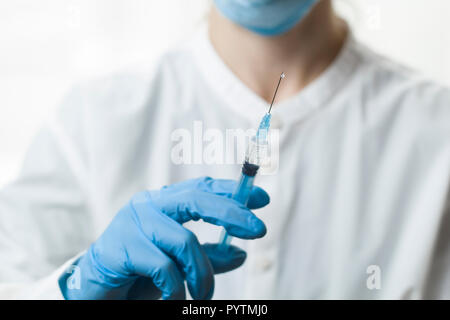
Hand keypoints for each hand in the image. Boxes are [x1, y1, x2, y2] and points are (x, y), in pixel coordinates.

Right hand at [59, 177, 268, 299]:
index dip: (232, 192)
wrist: (96, 289)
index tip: (262, 200)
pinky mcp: (121, 247)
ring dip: (203, 274)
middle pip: (197, 198)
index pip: (202, 188)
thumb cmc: (140, 272)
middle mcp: (149, 205)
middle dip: (232, 213)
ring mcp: (133, 223)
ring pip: (184, 240)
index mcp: (163, 203)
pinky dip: (177, 288)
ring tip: (205, 295)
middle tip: (259, 231)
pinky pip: (164, 268)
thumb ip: (208, 256)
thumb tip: (240, 253)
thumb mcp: (180, 264)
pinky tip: (176, 299)